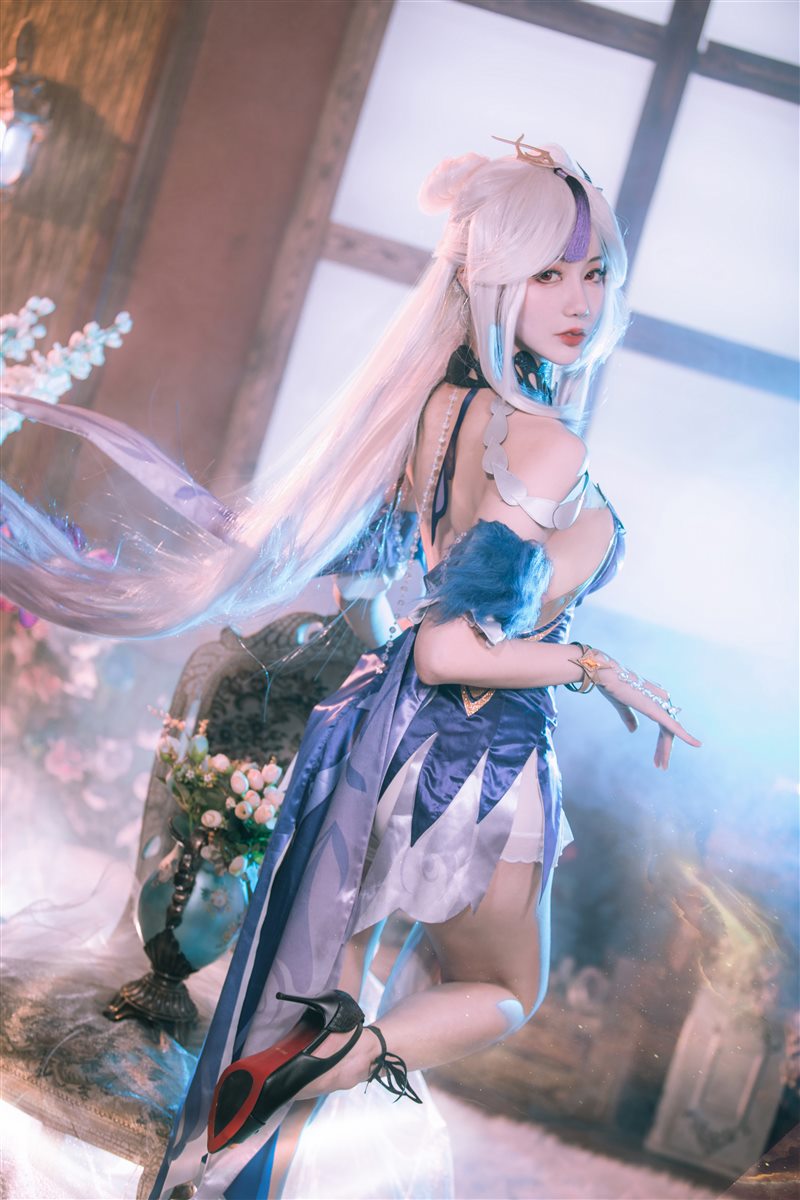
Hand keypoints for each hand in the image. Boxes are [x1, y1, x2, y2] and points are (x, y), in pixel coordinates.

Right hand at [580, 650, 700, 769]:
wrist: (605, 675)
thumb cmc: (611, 687)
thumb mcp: (622, 705)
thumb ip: (629, 718)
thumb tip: (633, 731)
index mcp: (656, 698)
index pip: (664, 726)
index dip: (661, 744)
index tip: (657, 760)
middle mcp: (663, 699)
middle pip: (669, 730)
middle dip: (663, 749)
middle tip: (660, 766)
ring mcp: (661, 703)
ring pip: (669, 732)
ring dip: (665, 750)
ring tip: (662, 766)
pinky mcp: (656, 709)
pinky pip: (673, 726)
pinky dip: (686, 736)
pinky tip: (697, 744)